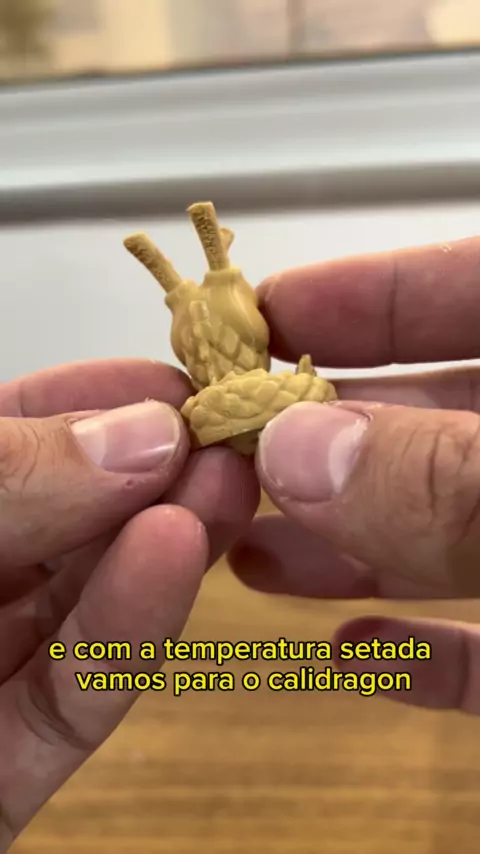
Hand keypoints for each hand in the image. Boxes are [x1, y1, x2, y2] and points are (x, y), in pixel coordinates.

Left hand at [0, 358, 257, 848]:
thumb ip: (4, 478)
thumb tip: (138, 434)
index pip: (19, 439)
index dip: (98, 403)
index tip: (179, 386)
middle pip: (75, 521)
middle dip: (154, 472)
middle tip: (236, 436)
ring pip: (87, 603)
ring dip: (164, 542)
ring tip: (231, 485)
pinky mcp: (3, 772)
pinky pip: (71, 701)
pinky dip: (127, 636)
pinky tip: (176, 563)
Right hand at [229, 235, 479, 715]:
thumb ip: (448, 480)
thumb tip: (297, 448)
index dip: (374, 291)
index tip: (269, 313)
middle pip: (441, 423)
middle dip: (331, 434)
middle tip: (230, 444)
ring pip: (453, 534)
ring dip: (355, 545)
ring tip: (252, 547)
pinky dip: (432, 656)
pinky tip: (362, 657)